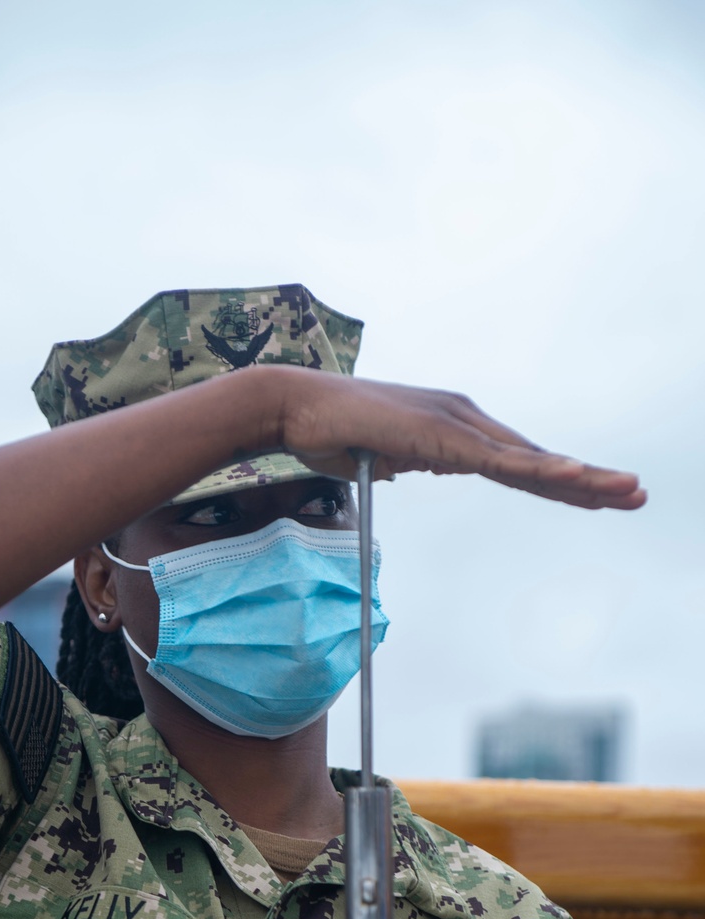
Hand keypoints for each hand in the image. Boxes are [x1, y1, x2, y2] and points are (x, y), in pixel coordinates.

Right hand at [273, 370, 645, 510]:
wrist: (294, 409)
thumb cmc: (328, 433)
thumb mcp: (378, 458)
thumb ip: (399, 462)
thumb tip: (399, 472)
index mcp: (454, 427)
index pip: (518, 462)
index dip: (561, 480)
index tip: (599, 496)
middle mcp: (465, 418)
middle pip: (536, 458)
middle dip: (589, 481)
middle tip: (636, 495)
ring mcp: (456, 424)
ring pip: (529, 459)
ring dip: (581, 478)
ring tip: (625, 491)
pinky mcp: (441, 435)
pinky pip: (499, 461)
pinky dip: (539, 470)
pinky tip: (575, 478)